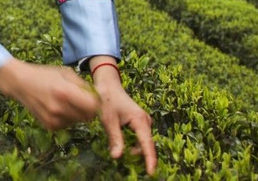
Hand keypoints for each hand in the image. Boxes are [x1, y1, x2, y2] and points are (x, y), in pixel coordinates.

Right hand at [0, 59, 99, 129]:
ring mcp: (54, 119)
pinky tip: (58, 107)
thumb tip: (99, 96)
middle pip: (88, 116)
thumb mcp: (66, 73)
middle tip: (80, 99)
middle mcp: (59, 109)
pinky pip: (68, 124)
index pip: (94, 106)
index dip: (96, 102)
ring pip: (79, 120)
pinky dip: (67, 117)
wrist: (19, 83)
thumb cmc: (44, 74)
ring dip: (77, 113)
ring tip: (66, 101)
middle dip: (88, 108)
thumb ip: (83, 85)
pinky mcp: (50, 126)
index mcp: (64, 92)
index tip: (93, 97)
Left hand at [90, 58, 156, 175]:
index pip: (147, 144)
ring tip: (124, 154)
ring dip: (136, 150)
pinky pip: (140, 137)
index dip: (150, 160)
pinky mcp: (139, 122)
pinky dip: (134, 144)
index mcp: (140, 120)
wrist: (108, 85)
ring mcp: (144, 121)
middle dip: (142, 157)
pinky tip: (125, 148)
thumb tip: (117, 157)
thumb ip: (114, 139)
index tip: (150, 173)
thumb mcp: (108, 120)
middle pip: (146, 144)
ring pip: (143, 142)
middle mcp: (145, 121)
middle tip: (132, 167)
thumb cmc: (107, 100)